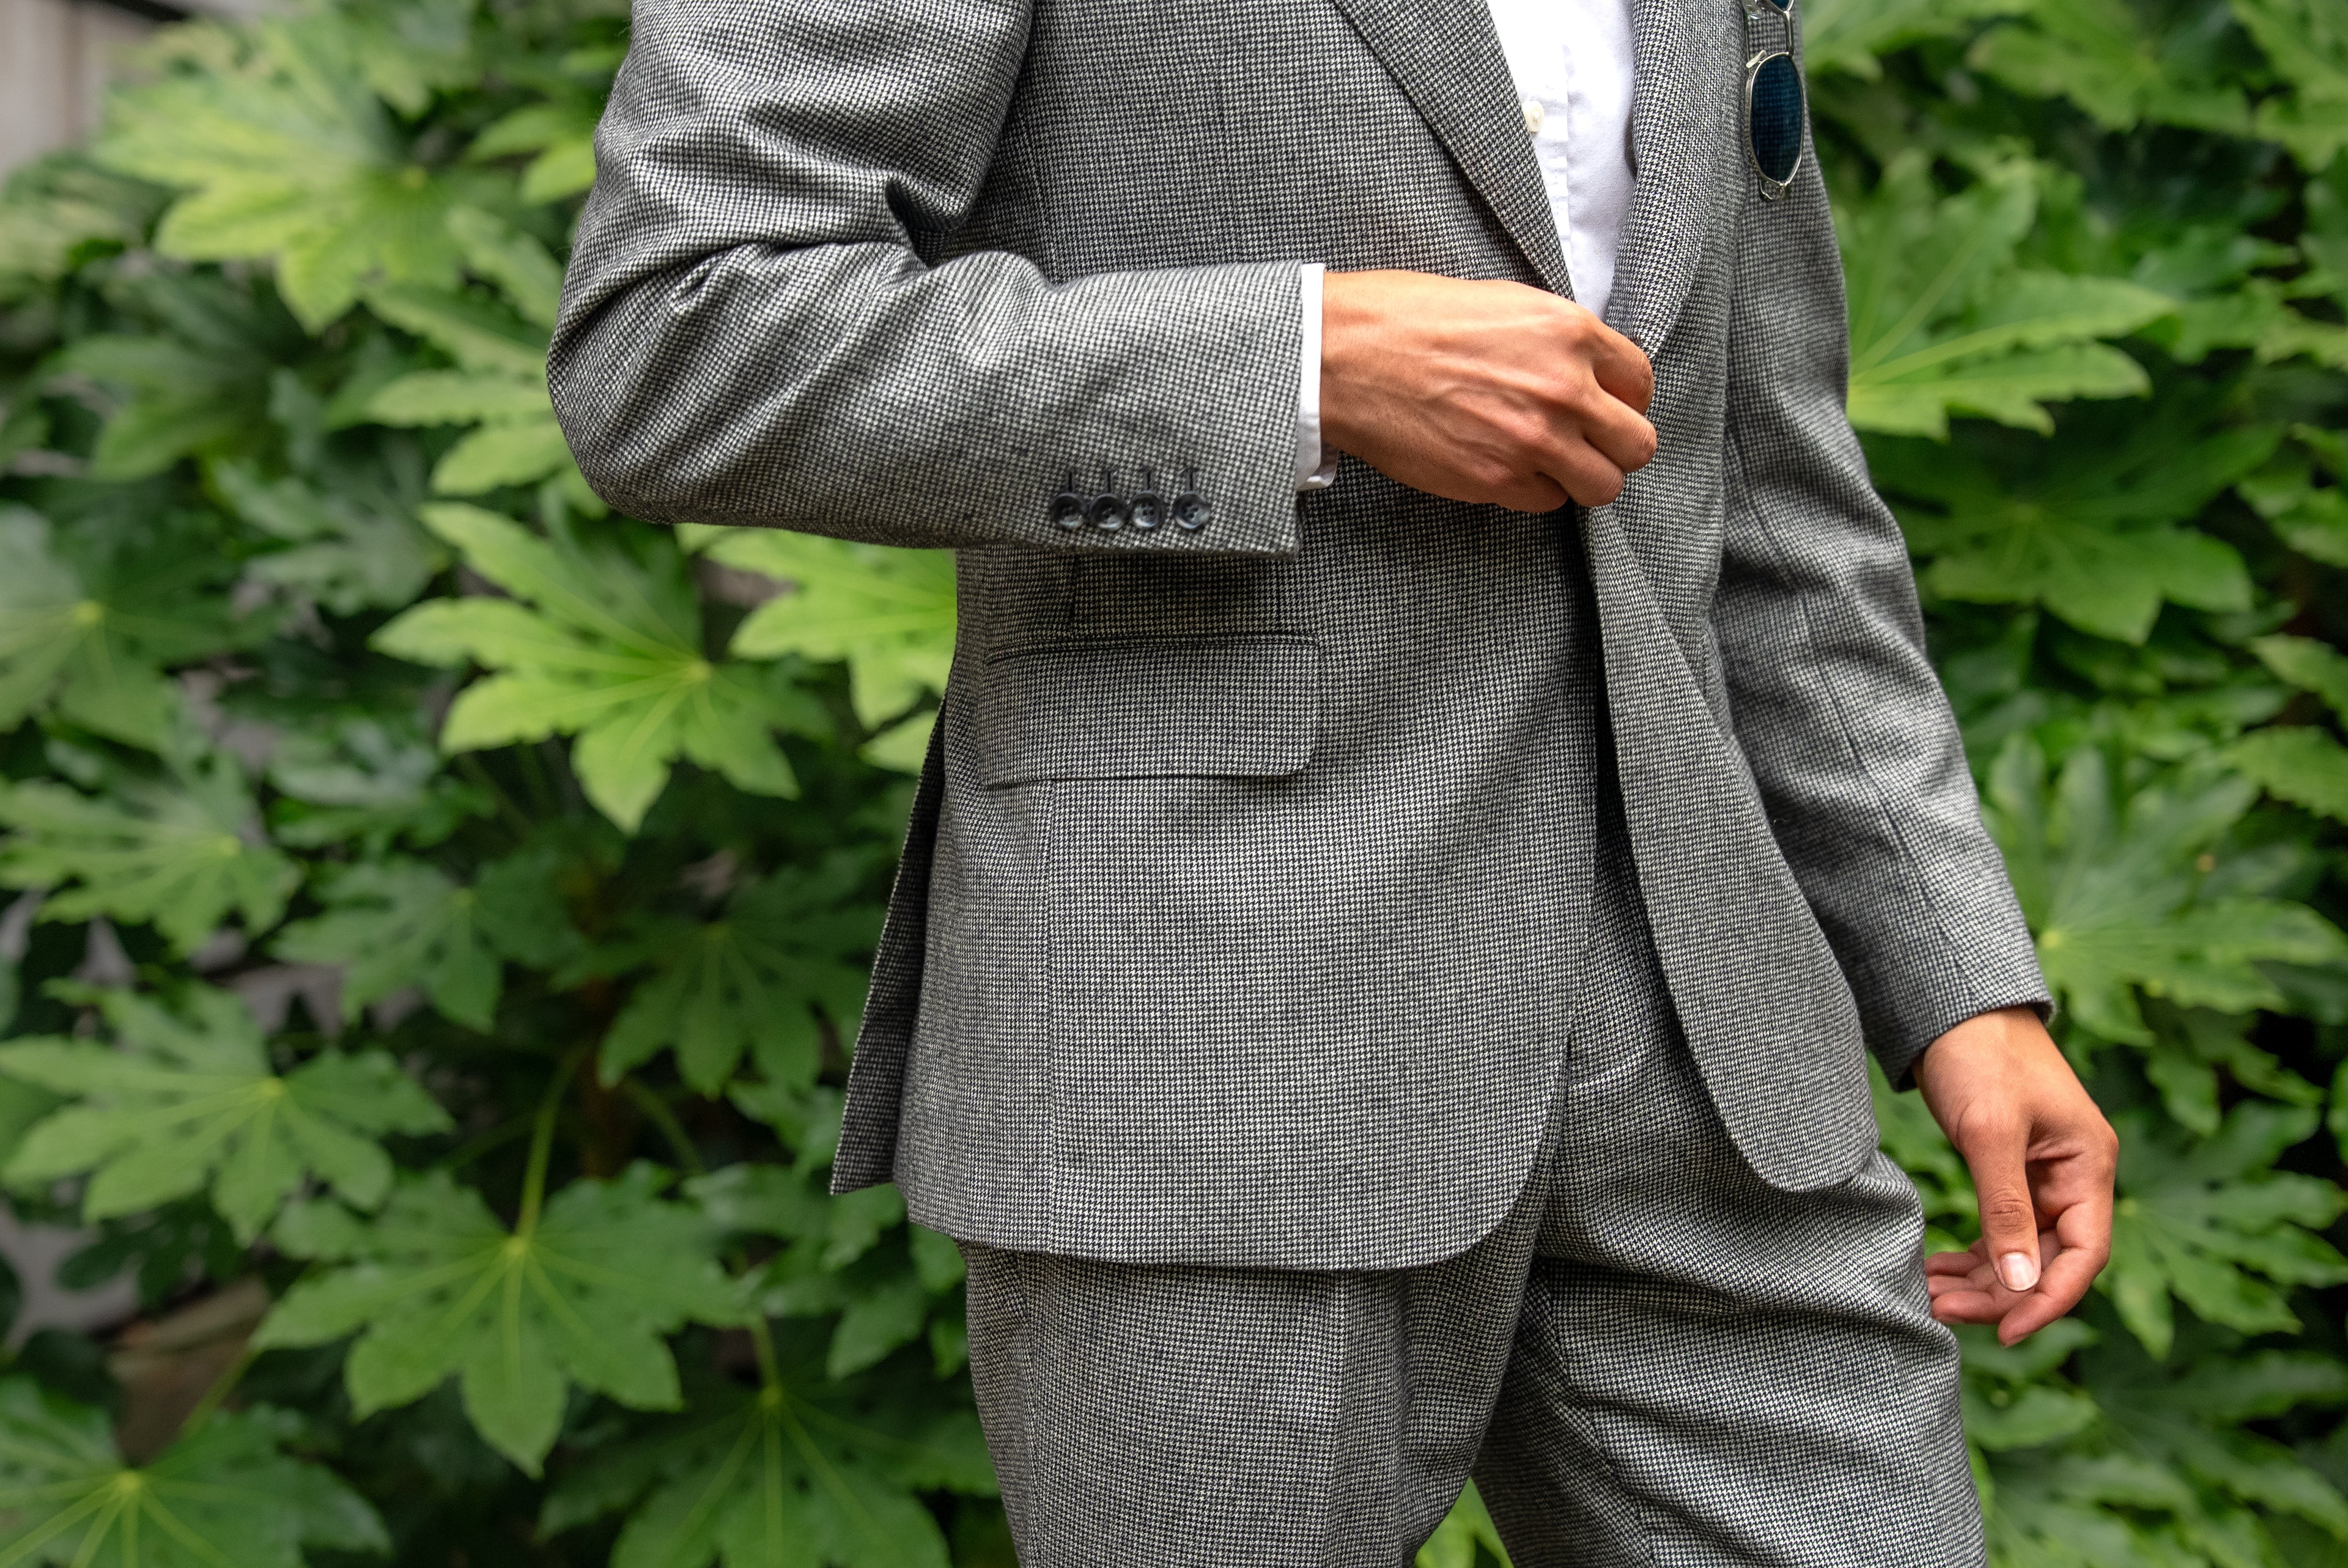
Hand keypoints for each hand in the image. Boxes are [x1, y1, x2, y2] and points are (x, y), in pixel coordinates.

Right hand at [1319, 269, 1656, 510]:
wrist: (1345, 357)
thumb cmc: (1409, 319)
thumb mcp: (1504, 302)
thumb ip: (1556, 341)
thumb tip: (1585, 372)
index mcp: (1570, 333)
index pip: (1639, 382)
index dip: (1624, 399)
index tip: (1606, 407)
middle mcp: (1564, 389)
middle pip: (1636, 444)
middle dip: (1614, 447)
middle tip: (1586, 443)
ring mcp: (1533, 441)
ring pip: (1602, 486)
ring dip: (1581, 478)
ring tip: (1550, 464)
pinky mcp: (1497, 481)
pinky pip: (1546, 502)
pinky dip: (1532, 491)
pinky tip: (1504, 466)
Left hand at [1914, 1006, 2116, 1344]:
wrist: (1951, 1005)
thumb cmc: (1979, 1054)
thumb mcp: (1990, 1130)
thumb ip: (2005, 1207)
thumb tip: (2020, 1283)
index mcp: (2088, 1165)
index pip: (2084, 1254)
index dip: (2048, 1300)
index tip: (2004, 1332)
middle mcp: (2072, 1175)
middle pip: (2049, 1259)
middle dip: (2001, 1292)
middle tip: (1942, 1310)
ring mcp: (2040, 1173)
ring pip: (2021, 1249)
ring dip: (1982, 1278)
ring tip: (1931, 1297)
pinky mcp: (2007, 1168)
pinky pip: (1999, 1229)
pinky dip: (1972, 1253)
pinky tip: (1937, 1269)